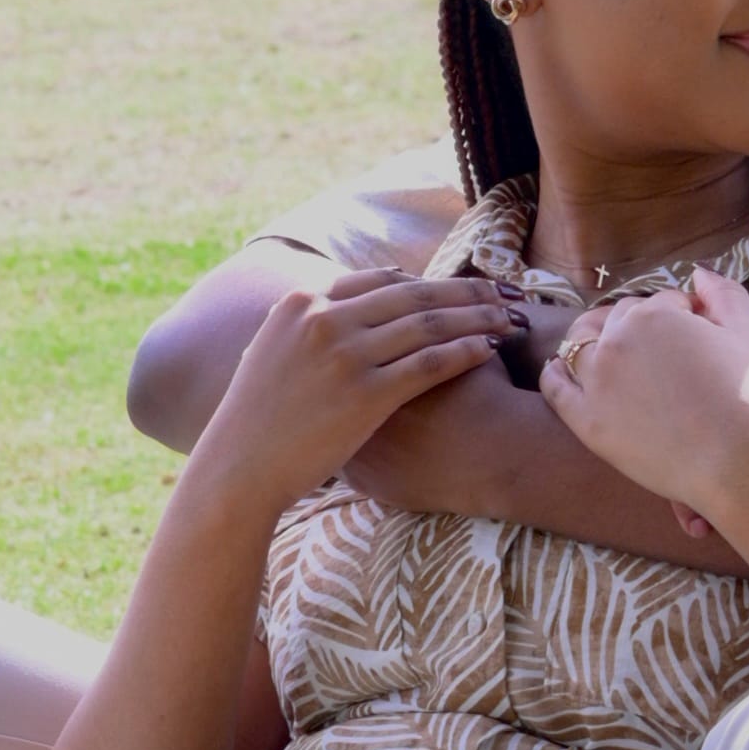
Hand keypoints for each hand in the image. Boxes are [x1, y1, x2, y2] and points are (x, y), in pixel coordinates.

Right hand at [194, 266, 513, 512]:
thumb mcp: (271, 354)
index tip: (458, 285)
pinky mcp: (366, 394)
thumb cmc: (256, 421)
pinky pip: (429, 363)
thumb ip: (307, 327)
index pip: (380, 280)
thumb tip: (338, 307)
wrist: (239, 469)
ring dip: (476, 315)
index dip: (427, 281)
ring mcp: (346, 355)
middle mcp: (324, 319)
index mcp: (302, 302)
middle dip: (465, 289)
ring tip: (509, 317)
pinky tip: (489, 349)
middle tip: (504, 290)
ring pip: (429, 322)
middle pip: (413, 293)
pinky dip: (464, 350)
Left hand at [541, 268, 748, 530]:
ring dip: (590, 338)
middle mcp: (617, 341)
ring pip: (580, 344)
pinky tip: (557, 368)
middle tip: (658, 348)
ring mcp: (597, 381)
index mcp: (654, 315)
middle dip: (640, 326)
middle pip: (620, 319)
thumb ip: (724, 293)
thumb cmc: (747, 396)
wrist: (736, 460)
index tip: (693, 335)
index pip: (661, 303)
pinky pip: (556, 388)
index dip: (680, 316)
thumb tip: (698, 274)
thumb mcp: (747, 332)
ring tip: (603, 349)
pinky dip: (554, 373)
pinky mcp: (587, 420)